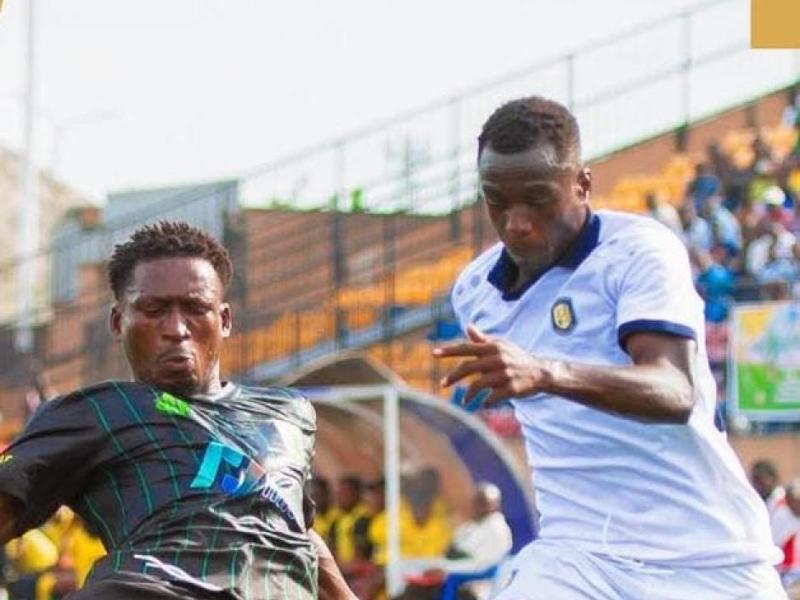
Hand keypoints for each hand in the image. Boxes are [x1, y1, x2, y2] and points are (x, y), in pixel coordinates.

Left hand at [433, 324, 551, 406]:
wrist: (540, 372)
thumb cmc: (516, 357)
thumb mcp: (501, 346)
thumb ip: (482, 340)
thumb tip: (468, 327)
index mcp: (493, 347)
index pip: (467, 347)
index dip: (450, 350)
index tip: (434, 353)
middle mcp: (498, 359)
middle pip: (468, 367)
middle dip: (453, 377)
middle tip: (443, 384)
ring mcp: (505, 374)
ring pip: (478, 385)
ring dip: (468, 395)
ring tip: (464, 401)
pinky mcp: (512, 389)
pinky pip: (492, 398)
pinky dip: (485, 403)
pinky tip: (483, 405)